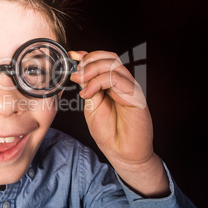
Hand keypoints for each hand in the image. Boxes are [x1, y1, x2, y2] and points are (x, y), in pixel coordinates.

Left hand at [69, 50, 168, 196]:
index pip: (103, 60)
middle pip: (109, 58)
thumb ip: (88, 87)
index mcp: (113, 83)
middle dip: (89, 61)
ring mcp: (130, 89)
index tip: (71, 56)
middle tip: (75, 73)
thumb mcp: (91, 105)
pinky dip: (98, 82)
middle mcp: (123, 83)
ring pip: (113, 65)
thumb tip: (78, 71)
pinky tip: (88, 93)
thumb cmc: (108, 131)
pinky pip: (117, 80)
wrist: (121, 153)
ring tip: (79, 82)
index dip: (87, 55)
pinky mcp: (136, 97)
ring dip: (92, 70)